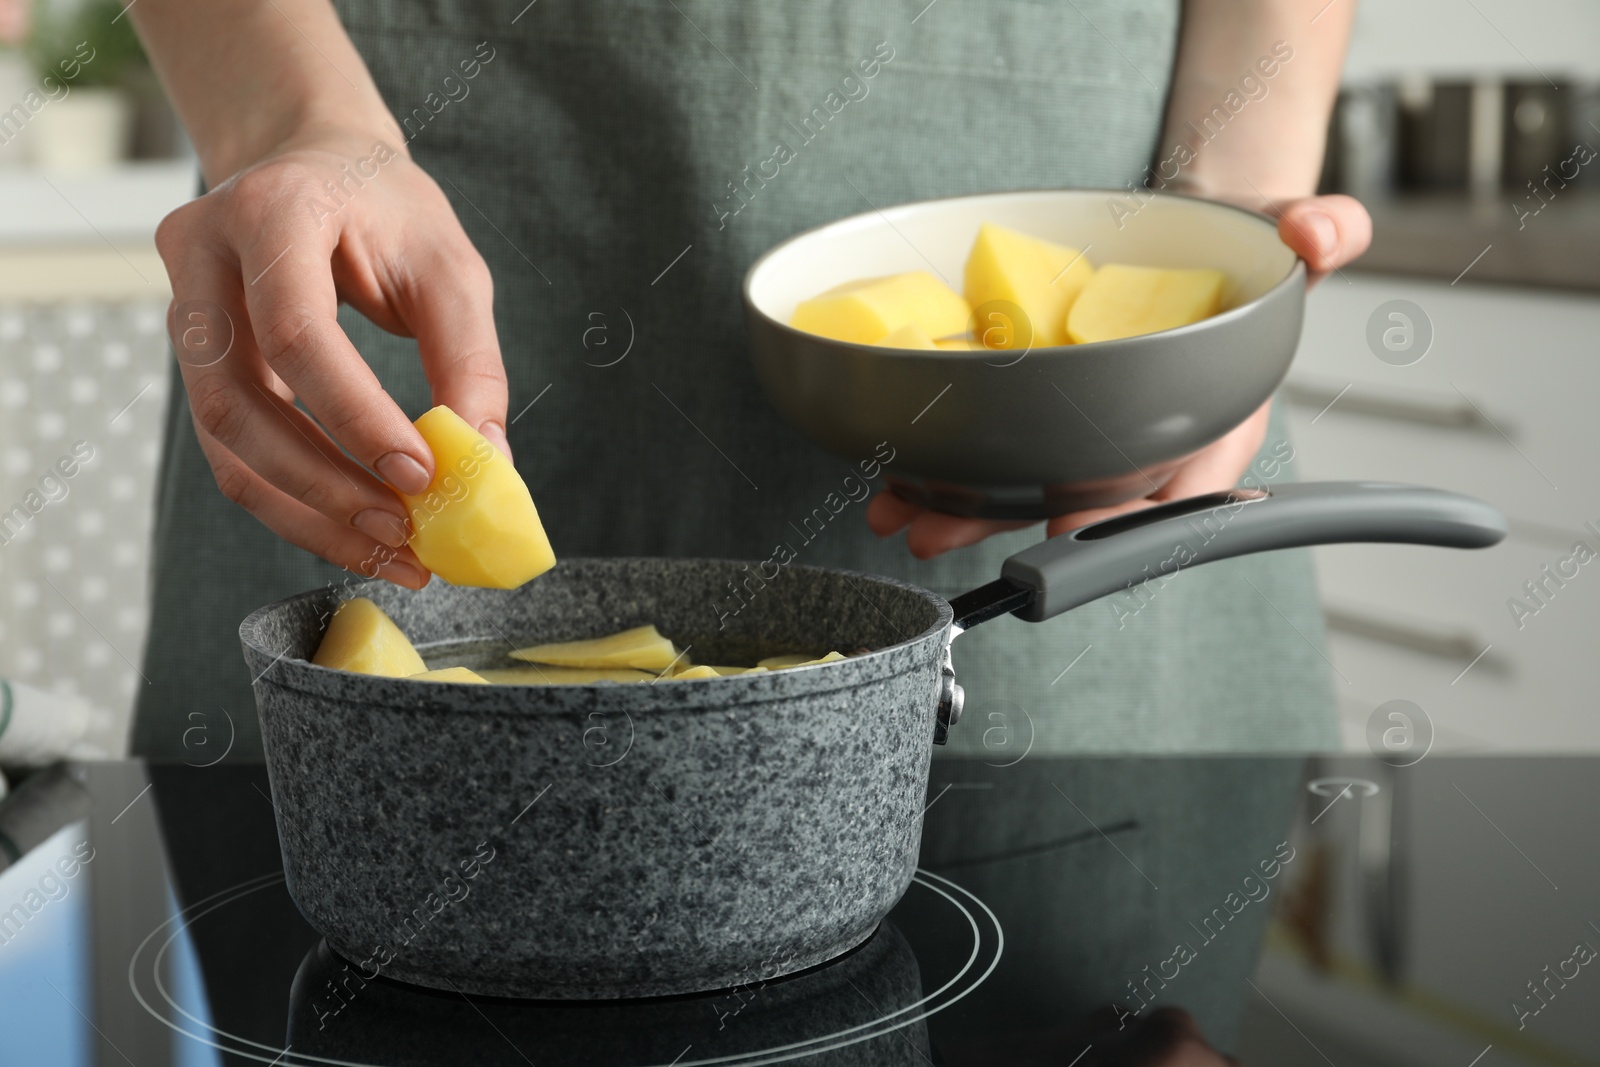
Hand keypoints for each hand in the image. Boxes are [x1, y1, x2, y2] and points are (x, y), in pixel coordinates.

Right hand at [155, 127, 509, 588]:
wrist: (314, 166)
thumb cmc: (389, 209)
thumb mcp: (451, 267)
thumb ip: (469, 361)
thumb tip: (485, 466)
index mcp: (269, 211)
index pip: (295, 330)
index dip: (354, 415)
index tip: (421, 475)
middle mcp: (201, 258)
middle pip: (238, 402)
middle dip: (326, 486)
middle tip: (406, 536)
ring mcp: (182, 311)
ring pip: (225, 444)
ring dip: (309, 513)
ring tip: (393, 554)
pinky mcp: (194, 360)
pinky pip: (232, 451)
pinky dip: (297, 504)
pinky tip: (359, 534)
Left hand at [867, 193, 1371, 558]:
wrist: (1204, 236)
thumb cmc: (1248, 254)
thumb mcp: (1294, 235)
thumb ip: (1320, 234)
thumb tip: (1319, 236)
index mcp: (1216, 421)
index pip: (1178, 481)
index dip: (1125, 513)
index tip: (1068, 525)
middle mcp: (1148, 440)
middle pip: (1077, 498)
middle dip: (1005, 521)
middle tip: (942, 534)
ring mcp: (1093, 432)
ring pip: (1026, 485)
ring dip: (960, 506)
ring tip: (900, 517)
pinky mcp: (1051, 414)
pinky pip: (1001, 450)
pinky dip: (948, 467)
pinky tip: (900, 477)